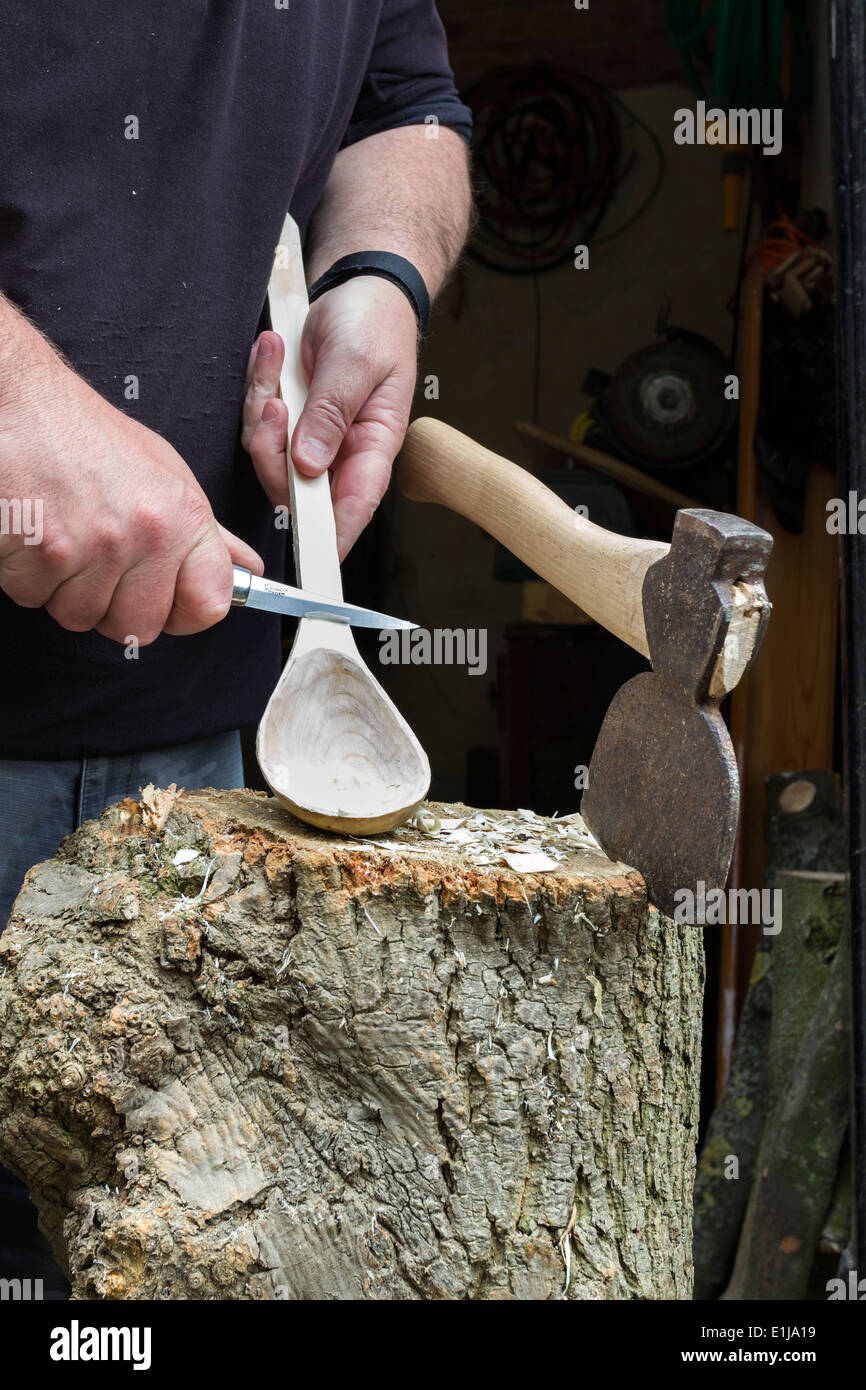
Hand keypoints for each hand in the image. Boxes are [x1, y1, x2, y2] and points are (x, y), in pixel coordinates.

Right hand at [0, 363, 262, 643]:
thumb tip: (244, 567)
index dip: (183, 613)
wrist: (19, 399)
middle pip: (138, 627)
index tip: (167, 603)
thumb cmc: (82, 435)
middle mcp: (148, 532)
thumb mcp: (160, 473)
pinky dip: (23, 573)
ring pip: (79, 616)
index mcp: (184, 516)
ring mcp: (96, 545)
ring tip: (58, 533)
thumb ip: (202, 532)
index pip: (210, 604)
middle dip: (109, 606)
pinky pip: (33, 597)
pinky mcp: (43, 551)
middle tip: (92, 560)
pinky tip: (30, 530)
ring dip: (60, 588)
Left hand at [242, 275, 417, 558]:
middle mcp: (341, 451)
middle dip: (272, 448)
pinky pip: (257, 422)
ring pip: (268, 454)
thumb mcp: (356, 363)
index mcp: (373, 447)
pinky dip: (257, 385)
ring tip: (276, 356)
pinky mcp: (288, 418)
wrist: (358, 287)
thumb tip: (310, 464)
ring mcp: (311, 436)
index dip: (334, 537)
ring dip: (261, 406)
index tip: (313, 556)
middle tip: (275, 404)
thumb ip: (331, 413)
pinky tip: (271, 350)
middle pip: (295, 485)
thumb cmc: (373, 324)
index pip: (355, 506)